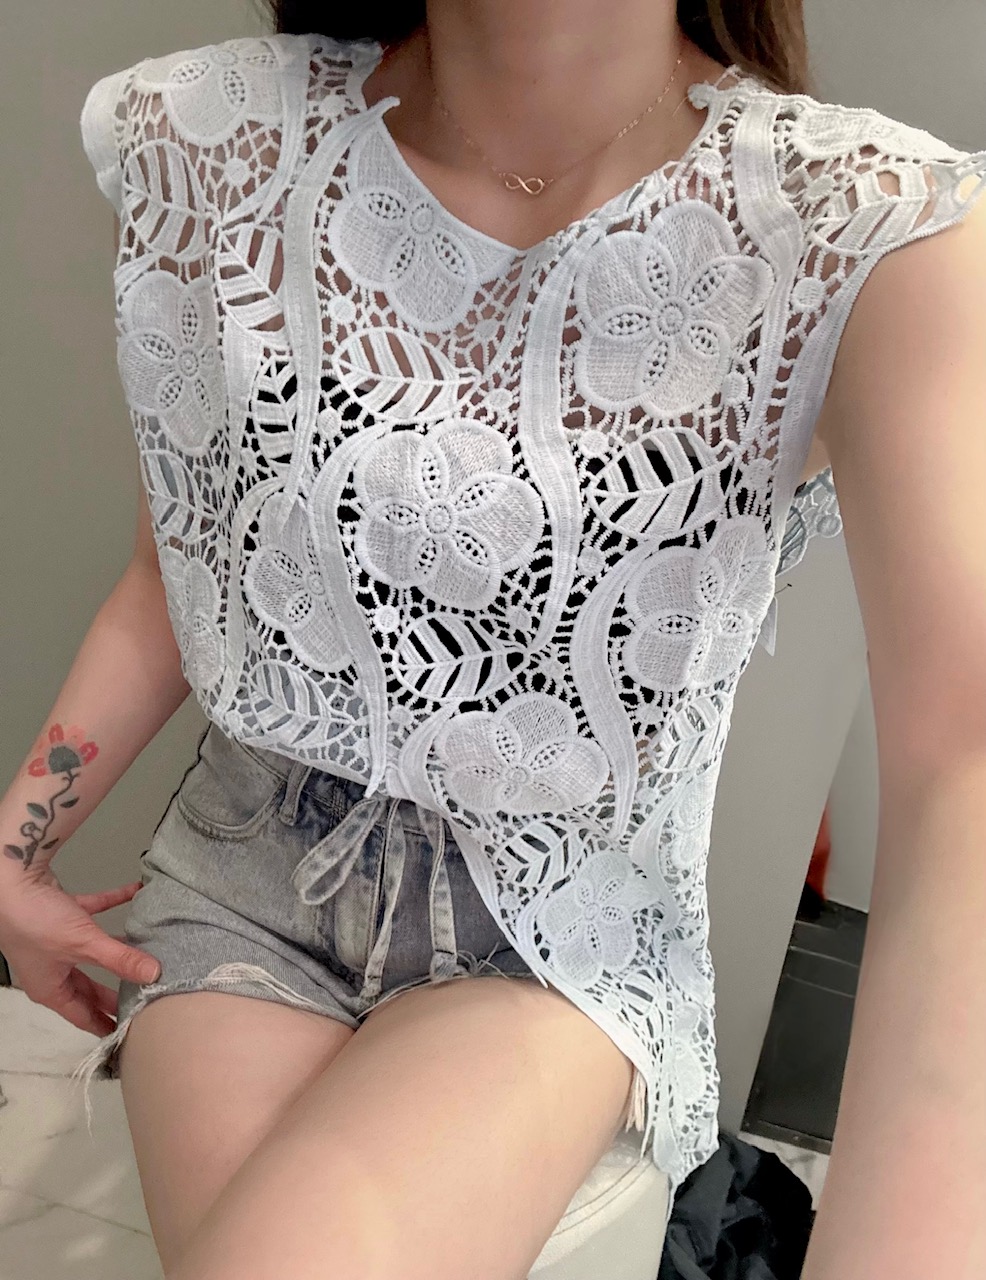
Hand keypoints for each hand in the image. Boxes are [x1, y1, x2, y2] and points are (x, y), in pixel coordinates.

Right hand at [0, 861, 161, 1035]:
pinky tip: (135, 892)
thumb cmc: (36, 921)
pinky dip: (112, 903)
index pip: (82, 1015)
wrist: (12, 880)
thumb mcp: (84, 944)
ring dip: (115, 950)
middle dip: (113, 992)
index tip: (127, 1033)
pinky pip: (92, 912)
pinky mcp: (60, 913)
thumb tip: (154, 974)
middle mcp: (51, 969)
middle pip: (88, 986)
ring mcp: (54, 941)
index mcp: (50, 988)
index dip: (104, 1024)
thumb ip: (120, 959)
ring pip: (91, 952)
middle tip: (141, 1000)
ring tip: (144, 956)